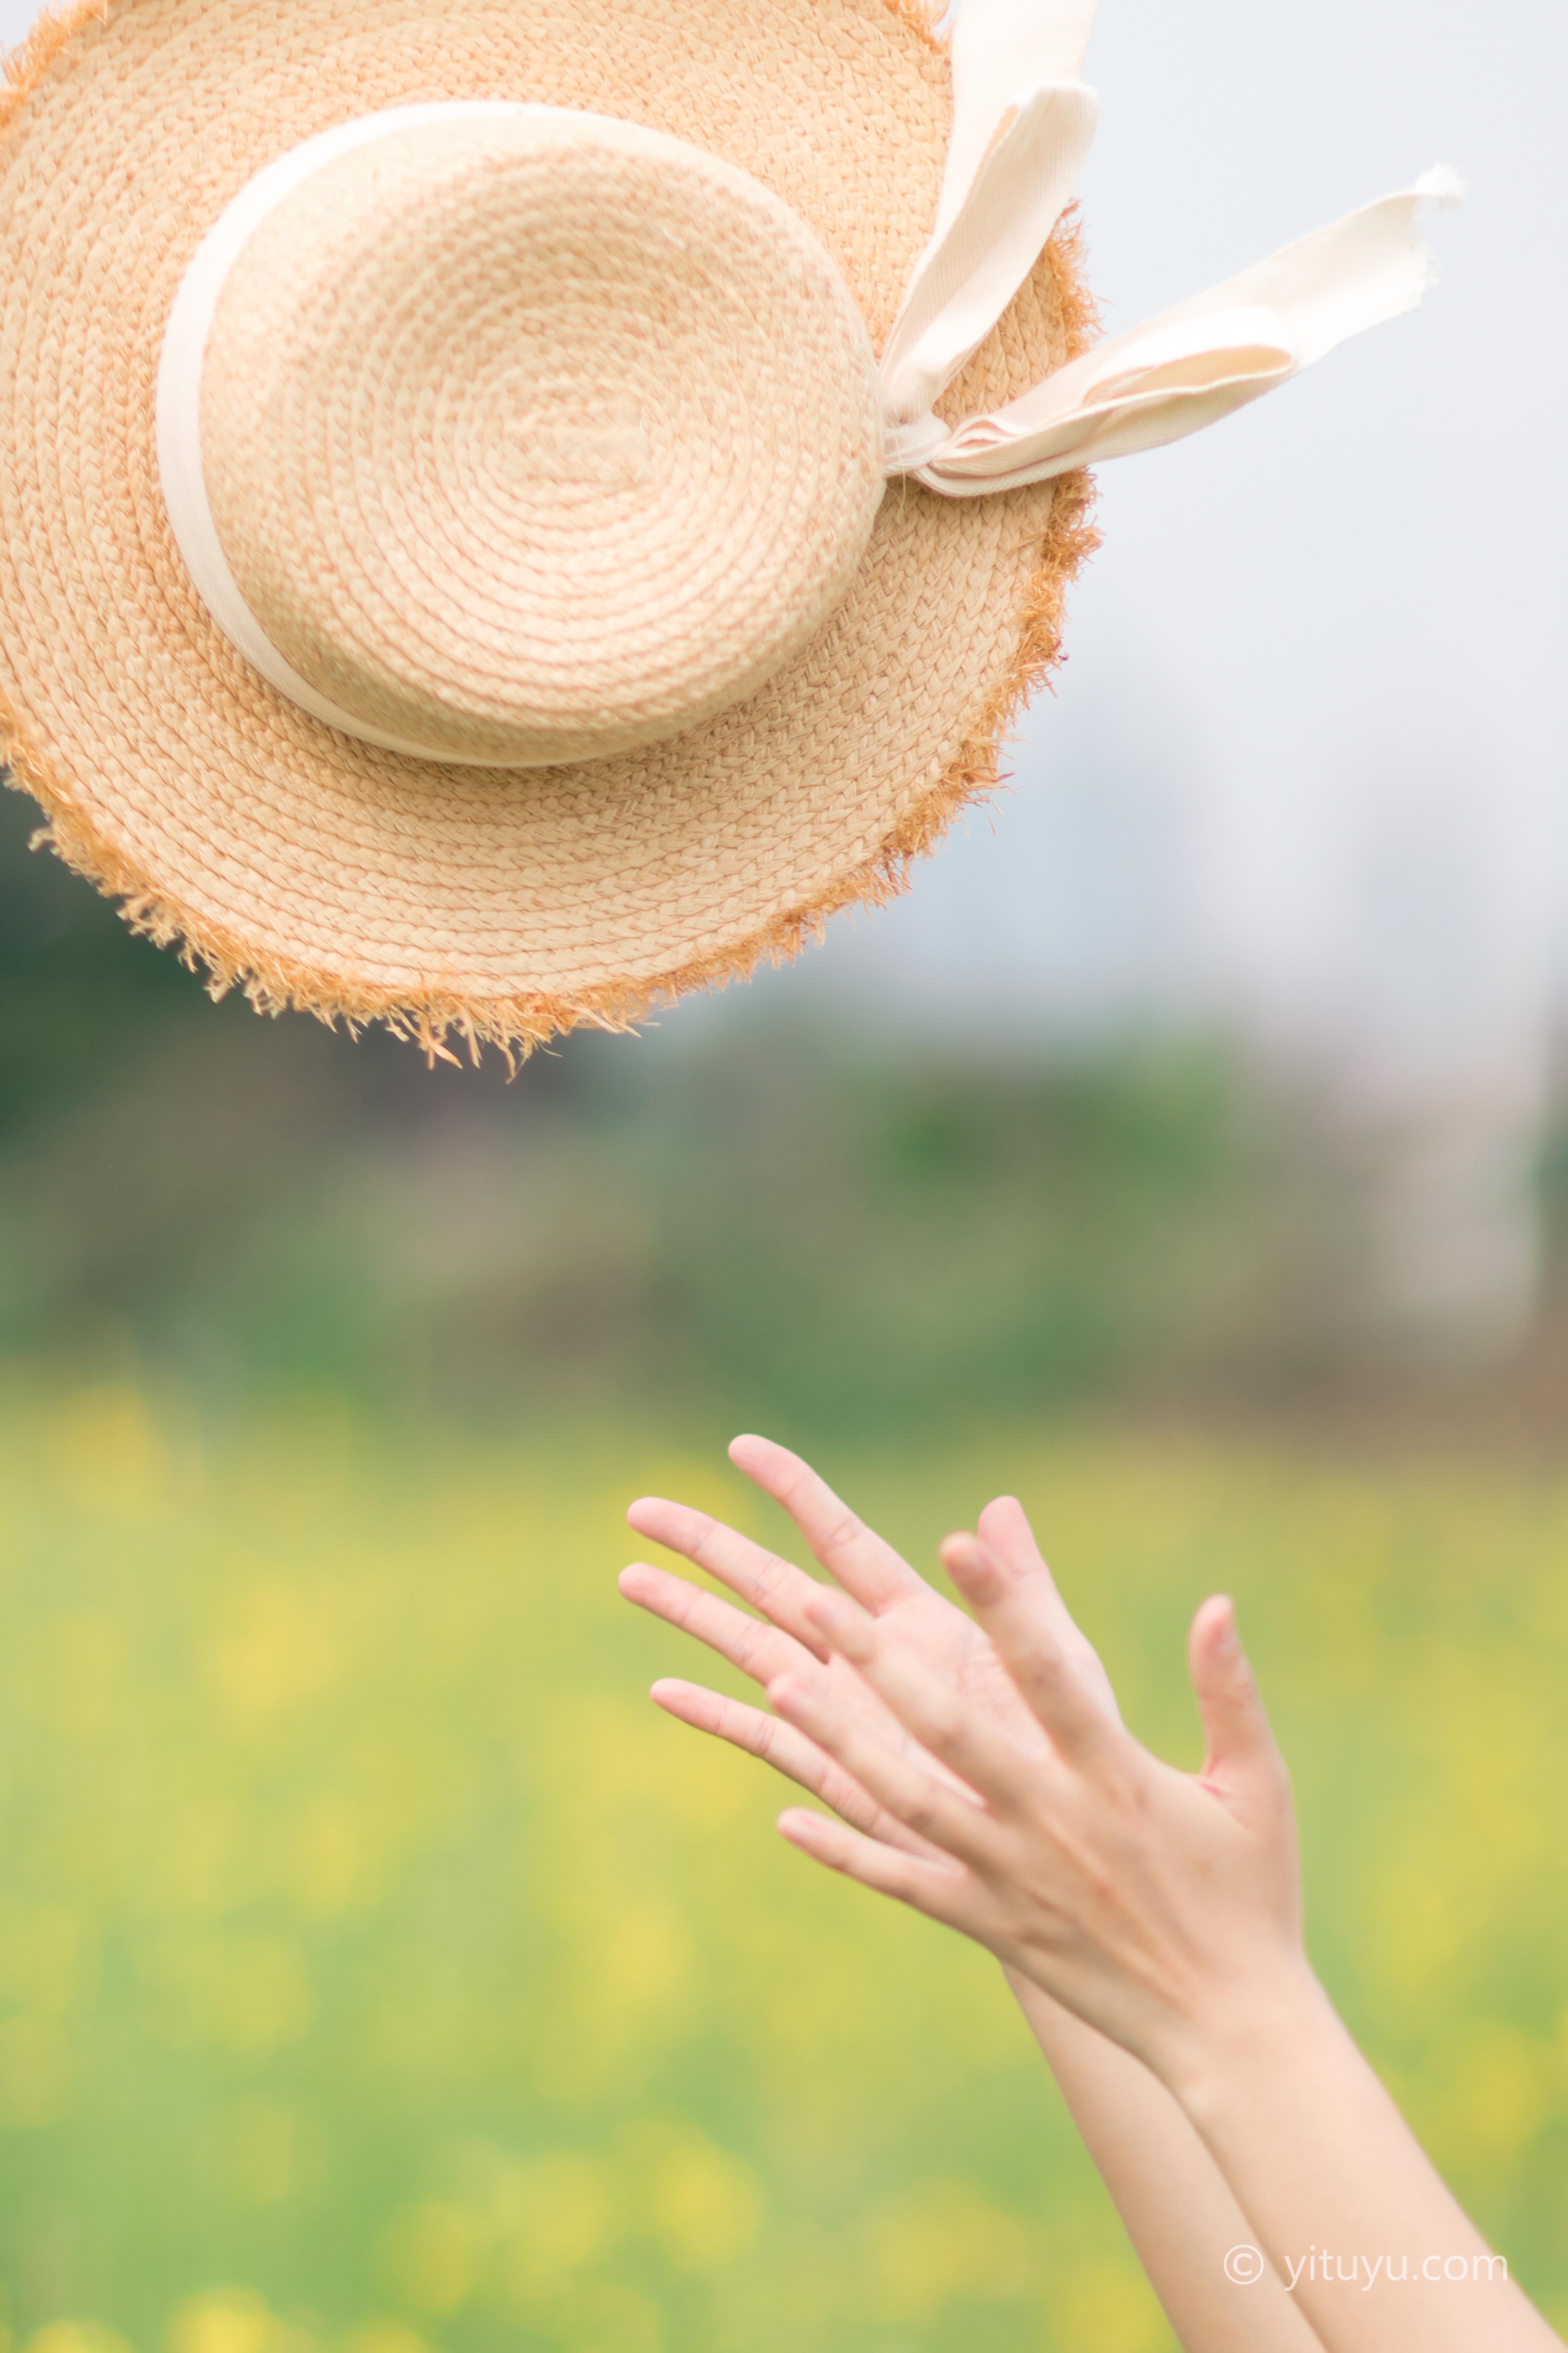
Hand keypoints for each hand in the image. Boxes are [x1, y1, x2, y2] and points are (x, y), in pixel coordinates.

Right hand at [619, 1433, 1119, 1861]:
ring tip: (629, 1577)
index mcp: (917, 1618)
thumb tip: (998, 1507)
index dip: (793, 1491)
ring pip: (750, 1649)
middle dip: (707, 1546)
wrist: (1071, 1843)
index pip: (839, 1538)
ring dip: (691, 1616)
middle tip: (640, 1509)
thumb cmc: (1073, 1746)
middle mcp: (867, 1655)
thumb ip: (1020, 1585)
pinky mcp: (837, 1771)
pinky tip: (664, 1691)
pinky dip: (715, 1715)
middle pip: (771, 1584)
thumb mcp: (1053, 1654)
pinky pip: (764, 1737)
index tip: (741, 1446)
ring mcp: (844, 1711)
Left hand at [768, 1523, 1310, 2089]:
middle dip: (882, 1663)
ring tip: (779, 1687)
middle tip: (817, 1600)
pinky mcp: (990, 1926)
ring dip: (841, 1744)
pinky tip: (786, 1818)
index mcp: (1115, 1775)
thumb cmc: (1252, 1895)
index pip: (1048, 1673)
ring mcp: (1011, 1878)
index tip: (959, 1541)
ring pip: (907, 1804)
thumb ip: (1229, 1690)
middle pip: (951, 1730)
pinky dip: (845, 1853)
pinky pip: (904, 1885)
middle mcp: (1052, 1822)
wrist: (1228, 2026)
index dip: (1004, 1605)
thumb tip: (1217, 1603)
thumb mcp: (1258, 1786)